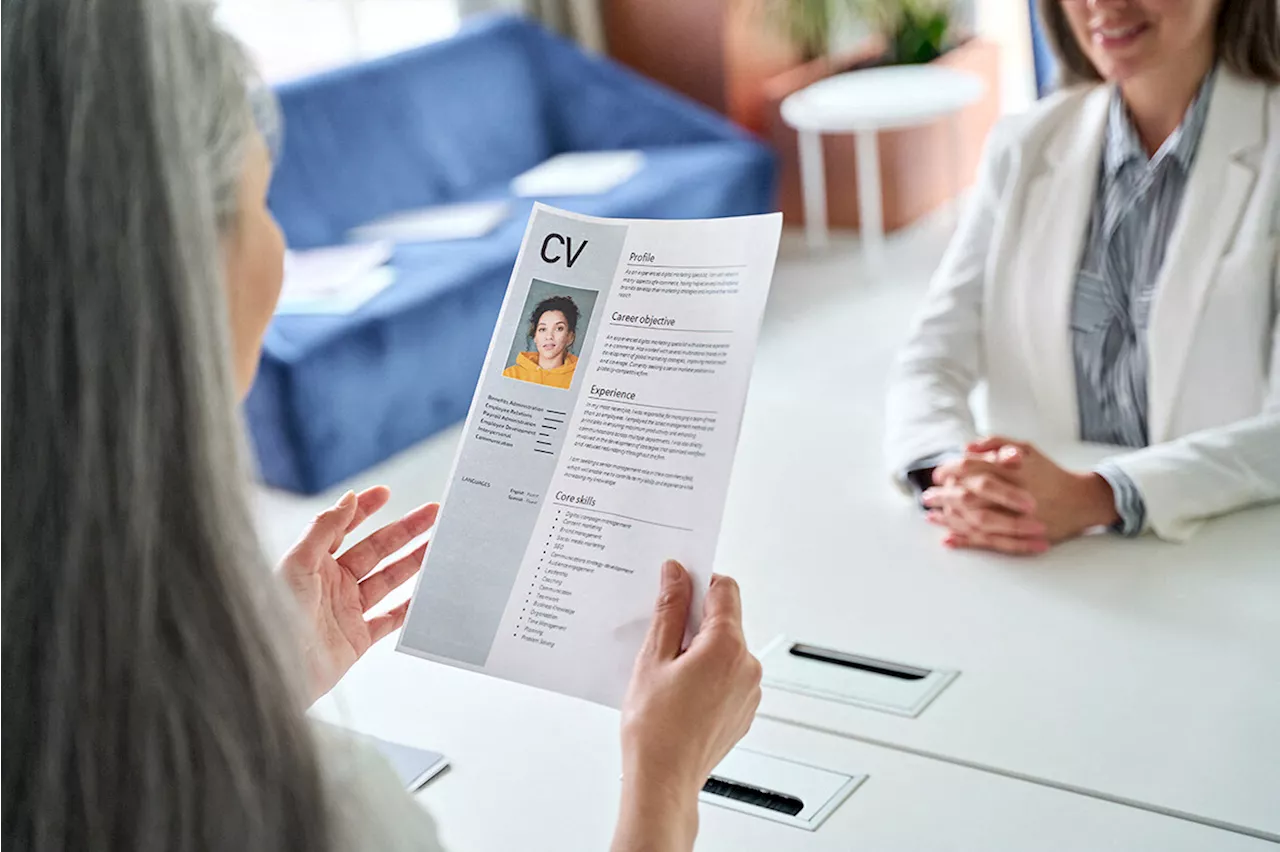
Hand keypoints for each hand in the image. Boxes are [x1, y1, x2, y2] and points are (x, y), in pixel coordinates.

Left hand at [279, 487, 438, 700]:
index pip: (344, 528)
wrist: (275, 670)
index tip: (386, 493)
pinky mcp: (357, 639)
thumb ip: (324, 528)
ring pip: (389, 580)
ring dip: (414, 561)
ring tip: (438, 545)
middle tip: (432, 514)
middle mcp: (332, 584)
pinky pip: (389, 620)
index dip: (365, 509)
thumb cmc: (274, 616)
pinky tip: (426, 594)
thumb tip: (348, 498)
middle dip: (405, 530)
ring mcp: (347, 611)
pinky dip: (410, 608)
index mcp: (314, 563)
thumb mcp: (297, 563)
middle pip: (376, 550)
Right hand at [612, 562, 761, 851]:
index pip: (725, 589)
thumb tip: (677, 575)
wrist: (664, 779)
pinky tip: (679, 692)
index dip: (699, 581)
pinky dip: (707, 674)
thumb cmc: (655, 727)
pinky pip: (728, 676)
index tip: (676, 584)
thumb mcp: (653, 656)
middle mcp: (747, 666)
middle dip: (694, 621)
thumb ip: (669, 609)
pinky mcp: (744, 709)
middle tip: (660, 638)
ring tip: (667, 674)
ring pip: (725, 650)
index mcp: (728, 646)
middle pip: (725, 621)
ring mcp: (750, 690)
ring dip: (700, 650)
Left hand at [925, 438, 1118, 553]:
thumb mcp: (1027, 449)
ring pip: (975, 520)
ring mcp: (1018, 518)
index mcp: (1015, 469)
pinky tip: (947, 539)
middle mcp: (1015, 494)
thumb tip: (966, 447)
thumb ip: (996, 444)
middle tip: (927, 497)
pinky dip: (965, 540)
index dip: (950, 471)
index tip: (938, 474)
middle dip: (944, 497)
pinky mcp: (1021, 537)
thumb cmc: (1050, 473)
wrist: (1082, 501)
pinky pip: (988, 541)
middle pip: (969, 496)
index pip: (973, 468)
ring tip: (931, 517)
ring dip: (949, 519)